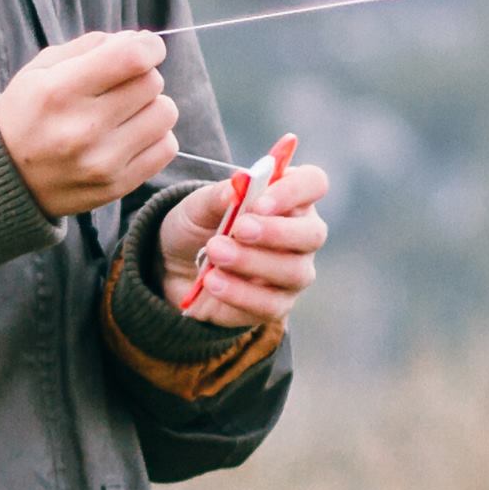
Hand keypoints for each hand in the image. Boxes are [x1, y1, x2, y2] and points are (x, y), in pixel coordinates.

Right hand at [0, 31, 177, 216]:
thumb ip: (90, 47)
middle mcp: (82, 129)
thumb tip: (139, 40)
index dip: (149, 46)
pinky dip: (155, 136)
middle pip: (152, 83)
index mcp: (59, 92)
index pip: (132, 58)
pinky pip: (167, 147)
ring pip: (165, 113)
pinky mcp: (116, 185)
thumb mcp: (41, 69)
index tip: (146, 48)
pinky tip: (130, 135)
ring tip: (126, 112)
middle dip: (142, 75)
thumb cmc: (27, 113)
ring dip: (151, 106)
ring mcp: (102, 162)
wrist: (5, 177)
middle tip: (122, 85)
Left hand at [161, 156, 329, 325]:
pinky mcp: (276, 305)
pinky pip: (270, 304)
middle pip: (313, 234)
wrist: (175, 268)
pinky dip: (239, 293)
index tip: (258, 202)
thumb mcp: (199, 205)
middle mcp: (300, 235)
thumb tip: (237, 187)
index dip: (293, 191)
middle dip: (277, 232)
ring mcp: (293, 273)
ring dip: (251, 262)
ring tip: (215, 253)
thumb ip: (219, 196)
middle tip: (239, 230)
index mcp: (289, 198)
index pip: (313, 183)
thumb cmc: (198, 227)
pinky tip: (212, 282)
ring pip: (294, 272)